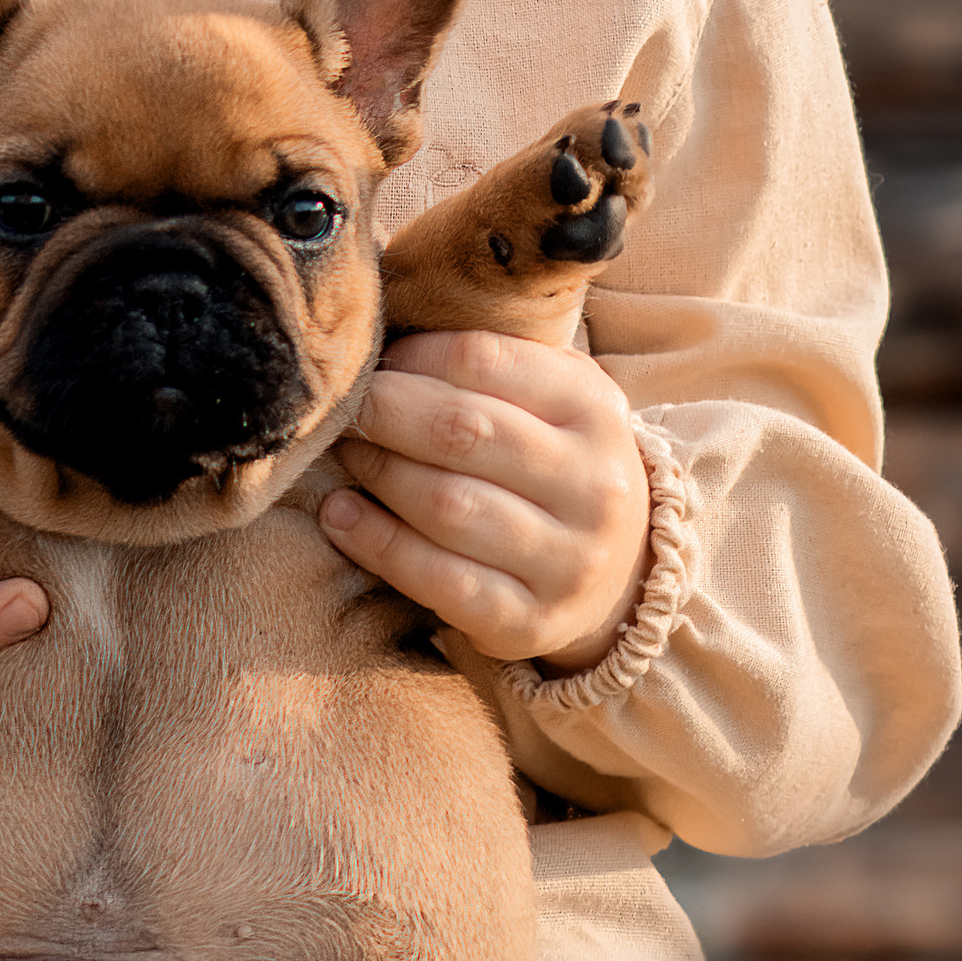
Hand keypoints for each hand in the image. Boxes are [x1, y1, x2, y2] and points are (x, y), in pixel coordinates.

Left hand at [318, 327, 651, 671]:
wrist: (620, 577)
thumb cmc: (555, 463)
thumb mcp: (552, 398)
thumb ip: (489, 362)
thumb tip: (381, 338)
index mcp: (595, 409)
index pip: (484, 359)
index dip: (413, 356)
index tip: (376, 361)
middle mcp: (594, 485)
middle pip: (462, 431)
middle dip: (385, 412)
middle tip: (345, 408)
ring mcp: (567, 560)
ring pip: (446, 505)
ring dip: (378, 473)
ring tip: (346, 454)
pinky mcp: (530, 622)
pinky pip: (437, 578)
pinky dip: (377, 542)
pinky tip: (341, 515)